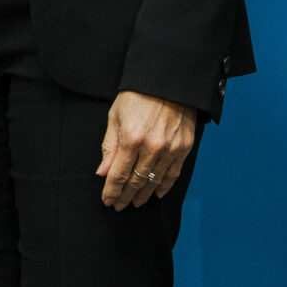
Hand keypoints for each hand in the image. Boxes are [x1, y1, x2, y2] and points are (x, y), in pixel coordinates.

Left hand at [98, 89, 197, 208]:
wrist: (168, 81)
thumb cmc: (137, 95)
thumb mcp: (115, 117)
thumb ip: (109, 147)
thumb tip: (103, 172)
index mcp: (131, 139)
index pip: (119, 175)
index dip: (112, 191)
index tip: (108, 200)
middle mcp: (152, 148)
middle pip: (136, 181)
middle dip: (126, 196)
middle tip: (120, 205)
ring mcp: (170, 150)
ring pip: (154, 181)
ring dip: (144, 194)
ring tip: (136, 202)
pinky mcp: (184, 148)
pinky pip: (173, 174)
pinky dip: (164, 186)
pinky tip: (157, 193)